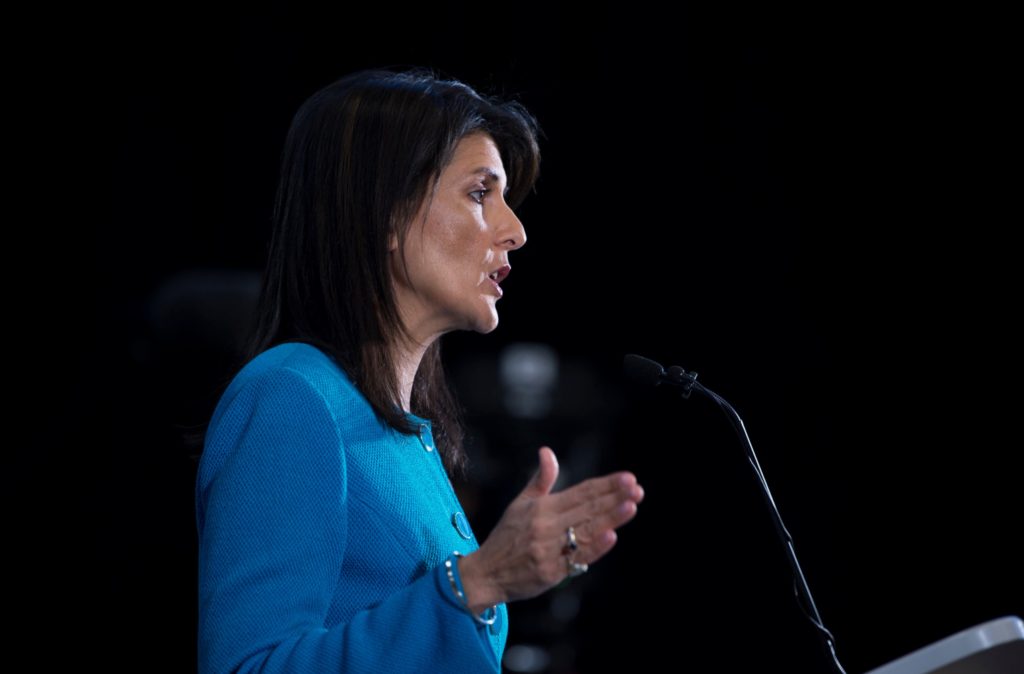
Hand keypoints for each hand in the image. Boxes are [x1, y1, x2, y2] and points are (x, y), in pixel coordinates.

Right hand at [457, 446, 643, 611]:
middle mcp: (546, 526)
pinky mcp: (551, 572)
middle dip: (614, 498)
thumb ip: (540, 480)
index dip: (605, 485)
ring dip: (610, 518)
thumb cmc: (506, 537)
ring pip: (586, 531)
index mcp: (541, 508)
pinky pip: (577, 558)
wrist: (486, 573)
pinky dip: (594, 547)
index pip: (580, 492)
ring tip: (631, 506)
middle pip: (587, 509)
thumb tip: (547, 451)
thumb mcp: (520, 504)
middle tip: (637, 489)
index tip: (627, 478)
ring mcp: (549, 549)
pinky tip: (611, 537)